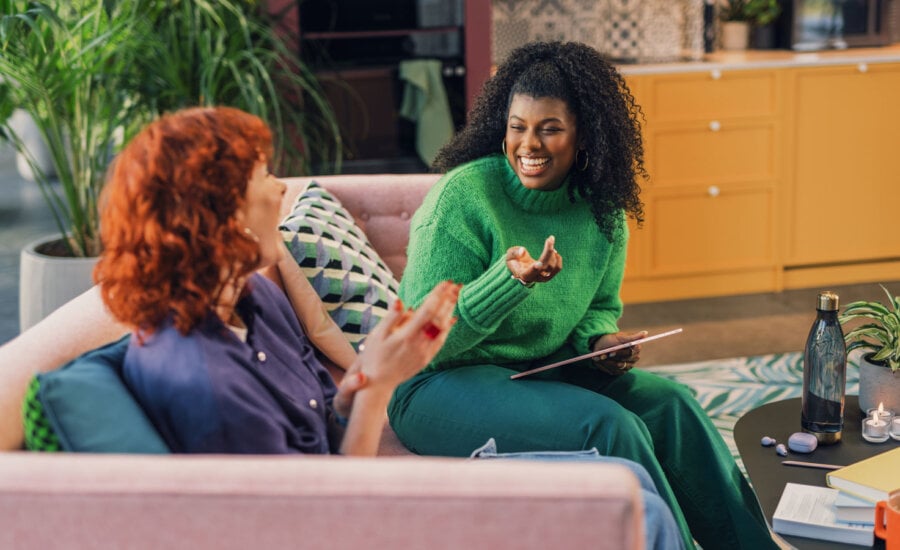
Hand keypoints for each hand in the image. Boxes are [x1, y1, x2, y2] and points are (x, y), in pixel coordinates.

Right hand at [342, 281, 459, 397]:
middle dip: (448, 299)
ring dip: (450, 311)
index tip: (445, 282)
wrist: (379, 383)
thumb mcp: (376, 335)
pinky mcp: (426, 359)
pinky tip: (451, 318)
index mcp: (406, 335)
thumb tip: (401, 301)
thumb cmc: (374, 357)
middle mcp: (419, 344)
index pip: (427, 310)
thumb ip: (391, 318)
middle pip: (439, 318)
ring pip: (443, 329)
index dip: (438, 295)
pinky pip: (441, 341)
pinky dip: (447, 328)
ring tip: (455, 296)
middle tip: (457, 285)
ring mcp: (425, 352)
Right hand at [506, 236, 562, 284]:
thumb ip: (514, 253)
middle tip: (550, 238)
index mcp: (524, 274)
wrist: (520, 268)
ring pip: (553, 266)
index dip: (534, 269)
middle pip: (545, 266)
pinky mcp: (550, 274)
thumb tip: (522, 251)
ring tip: (549, 242)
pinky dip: (557, 257)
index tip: (538, 263)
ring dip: (553, 253)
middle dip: (548, 251)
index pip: (529, 273)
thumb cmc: (514, 260)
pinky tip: (552, 250)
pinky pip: (558, 267)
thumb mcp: (509, 255)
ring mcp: (544, 277)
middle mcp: (535, 278)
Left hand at [590, 331, 647, 375]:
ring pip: (619, 367)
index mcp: (635, 349)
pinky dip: (607, 366)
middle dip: (612, 358)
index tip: (612, 352)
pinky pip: (615, 371)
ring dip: (608, 362)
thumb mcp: (620, 336)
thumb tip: (645, 333)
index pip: (630, 353)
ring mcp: (627, 365)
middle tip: (604, 355)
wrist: (600, 346)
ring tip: (601, 357)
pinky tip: (602, 362)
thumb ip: (633, 336)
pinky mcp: (621, 371)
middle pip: (624, 361)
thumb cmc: (610, 339)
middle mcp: (633, 358)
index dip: (620, 353)